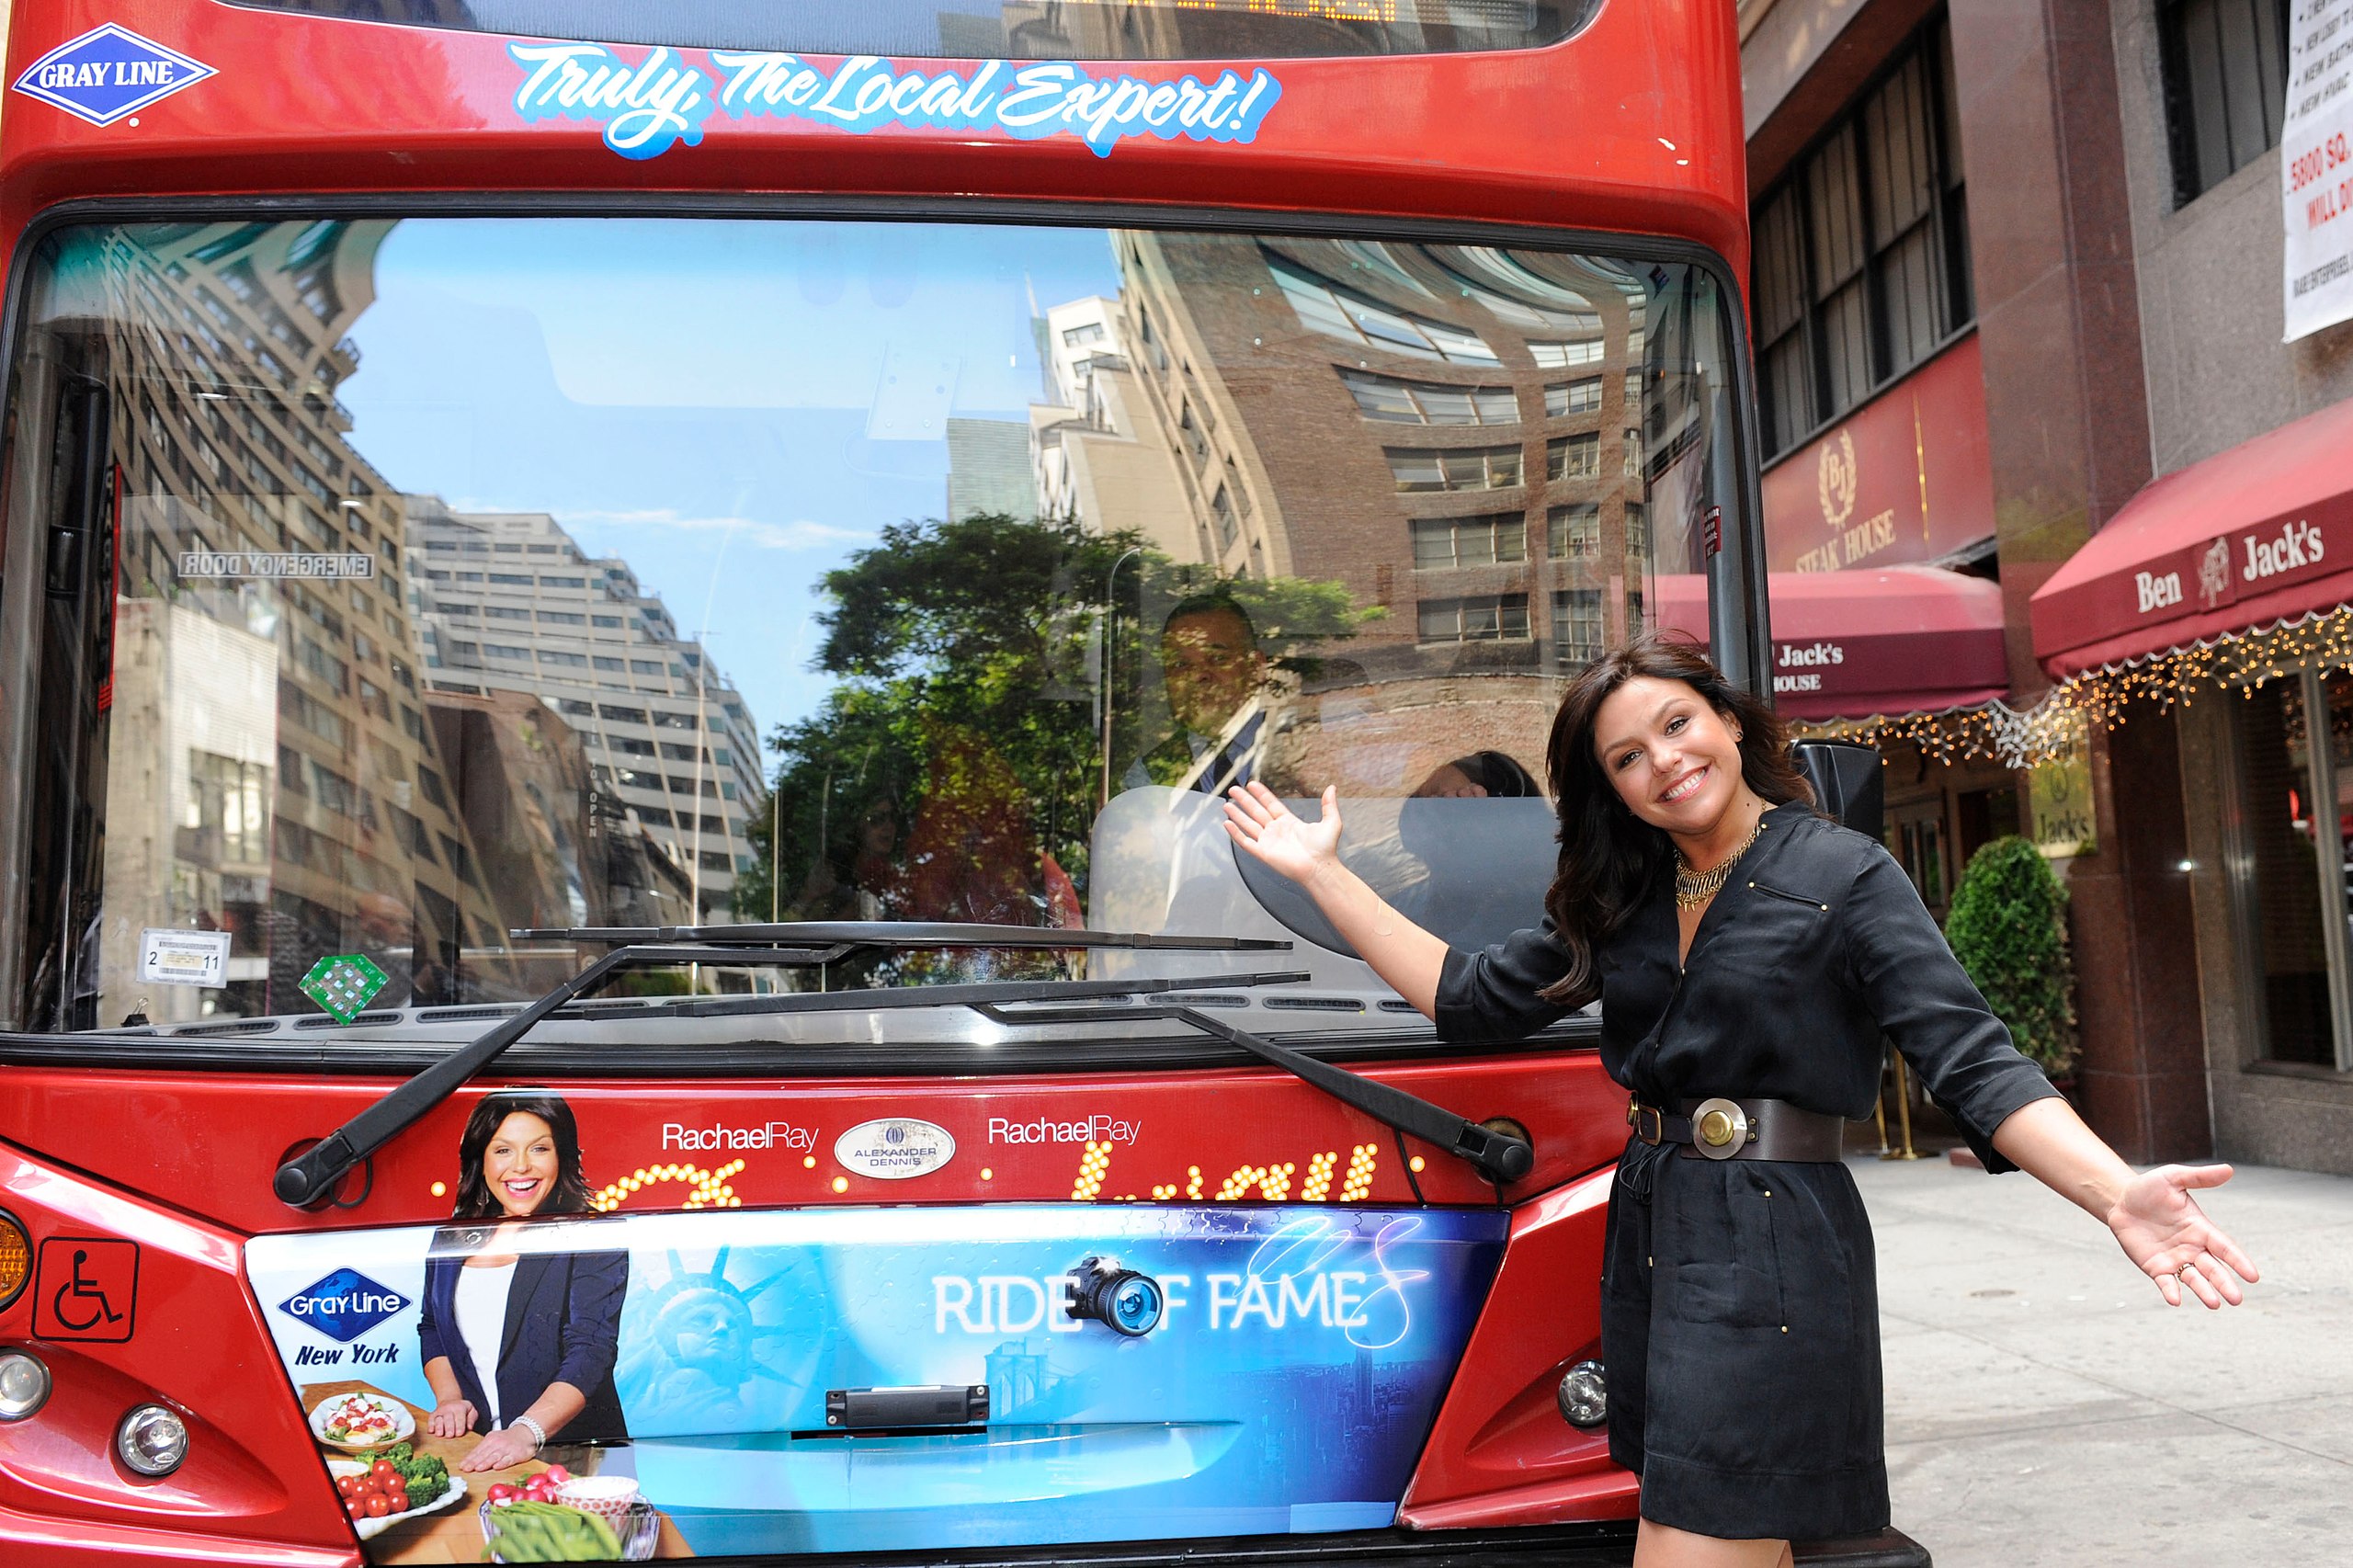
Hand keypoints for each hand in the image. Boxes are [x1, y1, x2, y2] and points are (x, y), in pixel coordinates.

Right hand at [425, 1398, 476, 1437]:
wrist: (450, 1400)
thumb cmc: (462, 1409)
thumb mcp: (471, 1410)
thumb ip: (472, 1419)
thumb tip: (470, 1427)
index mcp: (460, 1408)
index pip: (460, 1417)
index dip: (460, 1426)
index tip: (459, 1434)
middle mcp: (449, 1409)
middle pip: (448, 1418)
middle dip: (449, 1427)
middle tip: (450, 1436)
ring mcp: (440, 1412)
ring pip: (438, 1419)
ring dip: (439, 1427)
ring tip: (440, 1434)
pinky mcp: (432, 1415)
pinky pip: (430, 1420)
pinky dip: (430, 1425)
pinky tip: (431, 1431)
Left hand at [458, 1425, 539, 1472]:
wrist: (527, 1432)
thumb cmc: (508, 1439)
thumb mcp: (494, 1439)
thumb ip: (483, 1449)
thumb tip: (469, 1460)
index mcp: (490, 1439)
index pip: (477, 1451)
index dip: (469, 1459)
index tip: (461, 1466)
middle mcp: (497, 1444)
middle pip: (484, 1454)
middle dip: (474, 1462)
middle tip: (466, 1469)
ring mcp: (507, 1449)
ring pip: (494, 1457)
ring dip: (486, 1463)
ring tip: (478, 1468)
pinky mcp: (516, 1454)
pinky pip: (509, 1459)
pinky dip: (503, 1463)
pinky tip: (497, 1467)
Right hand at [1223, 782, 1342, 885]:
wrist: (1319, 868)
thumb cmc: (1326, 849)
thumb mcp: (1331, 822)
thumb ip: (1328, 804)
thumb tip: (1332, 788)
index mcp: (1289, 823)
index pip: (1271, 804)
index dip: (1261, 794)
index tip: (1252, 784)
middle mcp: (1276, 831)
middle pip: (1256, 811)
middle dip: (1244, 800)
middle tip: (1234, 789)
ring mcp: (1268, 842)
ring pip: (1248, 825)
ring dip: (1237, 815)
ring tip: (1226, 804)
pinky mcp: (1263, 853)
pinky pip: (1245, 842)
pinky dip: (1235, 833)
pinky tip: (1227, 824)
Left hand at [2106, 1163, 2258, 1307]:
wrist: (2120, 1200)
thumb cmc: (2149, 1188)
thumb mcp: (2173, 1178)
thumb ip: (2199, 1177)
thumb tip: (2229, 1169)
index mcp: (2201, 1228)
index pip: (2224, 1247)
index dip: (2238, 1261)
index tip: (2253, 1276)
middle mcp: (2192, 1248)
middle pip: (2213, 1268)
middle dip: (2225, 1283)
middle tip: (2236, 1299)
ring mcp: (2175, 1259)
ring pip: (2194, 1279)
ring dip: (2204, 1291)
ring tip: (2214, 1303)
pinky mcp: (2155, 1268)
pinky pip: (2166, 1282)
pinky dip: (2171, 1291)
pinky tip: (2175, 1299)